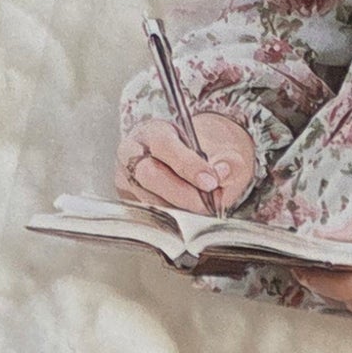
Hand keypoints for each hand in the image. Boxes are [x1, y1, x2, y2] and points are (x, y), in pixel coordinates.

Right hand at [117, 114, 257, 215]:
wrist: (181, 164)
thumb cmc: (196, 157)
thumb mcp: (216, 150)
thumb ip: (227, 160)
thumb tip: (224, 172)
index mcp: (152, 131)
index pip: (165, 145)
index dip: (189, 166)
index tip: (211, 182)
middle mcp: (131, 152)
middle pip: (149, 174)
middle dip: (182, 194)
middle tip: (207, 206)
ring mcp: (124, 177)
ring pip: (147, 199)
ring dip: (178, 210)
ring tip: (202, 211)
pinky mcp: (127, 199)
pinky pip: (146, 215)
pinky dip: (170, 220)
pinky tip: (187, 218)